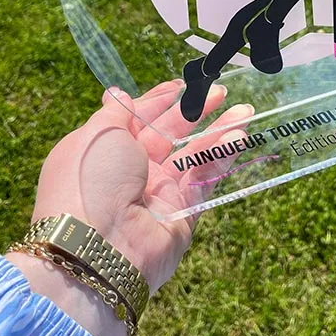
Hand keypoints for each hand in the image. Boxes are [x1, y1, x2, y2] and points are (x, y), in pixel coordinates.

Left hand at [6, 79, 251, 335]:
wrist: (96, 250)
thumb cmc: (89, 181)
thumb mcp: (98, 134)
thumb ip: (117, 113)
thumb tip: (118, 93)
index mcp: (105, 151)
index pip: (138, 119)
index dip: (160, 100)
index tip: (184, 84)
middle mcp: (130, 172)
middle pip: (169, 135)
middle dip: (195, 112)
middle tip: (221, 92)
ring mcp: (157, 194)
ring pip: (192, 156)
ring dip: (217, 133)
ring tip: (245, 112)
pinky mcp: (181, 215)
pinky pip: (203, 181)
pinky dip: (220, 158)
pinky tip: (238, 136)